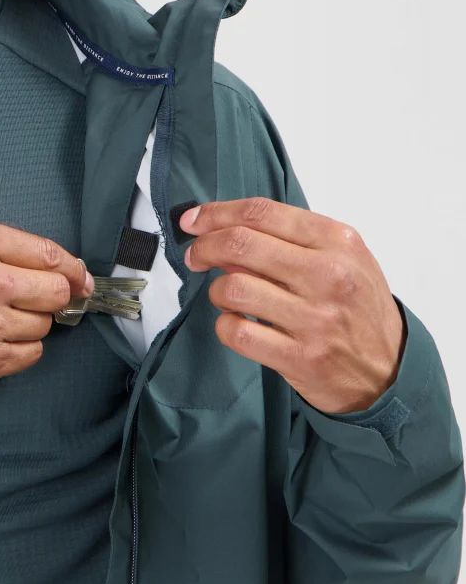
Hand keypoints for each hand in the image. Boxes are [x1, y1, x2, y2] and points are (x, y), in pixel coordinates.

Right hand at [0, 221, 93, 405]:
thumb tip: (49, 265)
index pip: (50, 253)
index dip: (73, 267)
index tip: (81, 277)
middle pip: (57, 290)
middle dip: (59, 296)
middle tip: (47, 300)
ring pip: (45, 324)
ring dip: (32, 324)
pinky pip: (32, 354)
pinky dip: (23, 349)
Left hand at [180, 197, 407, 413]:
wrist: (390, 370)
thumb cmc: (356, 306)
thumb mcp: (339, 258)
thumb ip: (287, 240)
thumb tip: (223, 232)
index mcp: (338, 241)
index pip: (261, 213)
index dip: (216, 213)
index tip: (193, 221)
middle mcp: (328, 275)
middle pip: (240, 244)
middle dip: (204, 247)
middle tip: (195, 256)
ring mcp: (315, 319)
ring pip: (233, 288)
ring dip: (217, 290)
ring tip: (226, 296)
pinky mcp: (301, 358)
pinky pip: (236, 332)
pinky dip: (224, 325)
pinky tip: (235, 323)